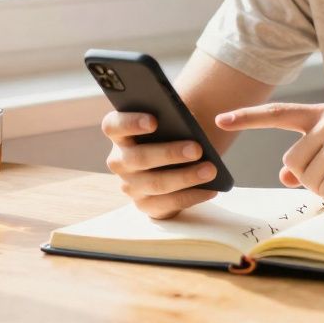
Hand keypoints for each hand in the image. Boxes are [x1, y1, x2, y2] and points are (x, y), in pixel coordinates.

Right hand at [101, 110, 218, 218]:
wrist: (178, 160)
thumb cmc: (173, 133)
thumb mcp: (171, 121)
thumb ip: (172, 117)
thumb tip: (186, 123)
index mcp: (120, 133)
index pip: (113, 126)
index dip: (130, 122)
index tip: (154, 121)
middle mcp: (119, 160)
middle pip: (138, 158)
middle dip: (169, 153)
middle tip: (197, 148)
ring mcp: (130, 185)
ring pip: (155, 183)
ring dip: (185, 177)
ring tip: (210, 169)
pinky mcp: (145, 205)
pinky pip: (168, 204)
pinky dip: (191, 196)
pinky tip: (210, 189)